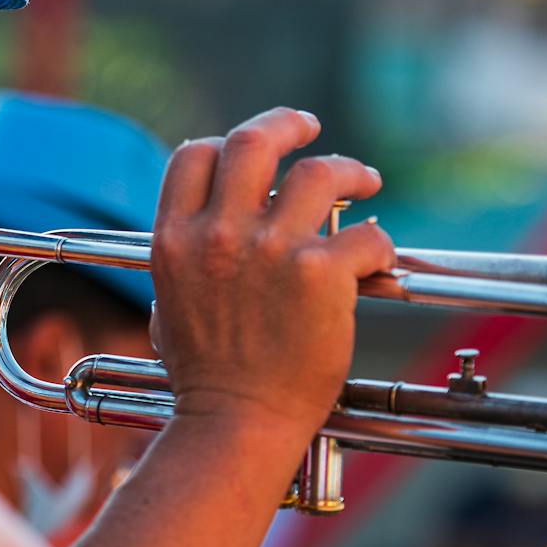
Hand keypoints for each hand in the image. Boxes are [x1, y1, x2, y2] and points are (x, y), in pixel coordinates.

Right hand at [148, 108, 392, 439]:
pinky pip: (364, 233)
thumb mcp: (169, 303)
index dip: (226, 143)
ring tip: (364, 181)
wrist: (236, 423)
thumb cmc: (206, 377)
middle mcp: (218, 235)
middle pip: (253, 142)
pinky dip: (376, 242)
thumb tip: (214, 229)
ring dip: (346, 170)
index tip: (255, 148)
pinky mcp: (320, 274)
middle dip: (287, 123)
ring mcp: (270, 251)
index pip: (195, 156)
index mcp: (174, 239)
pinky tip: (376, 256)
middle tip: (311, 126)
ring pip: (317, 173)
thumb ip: (189, 257)